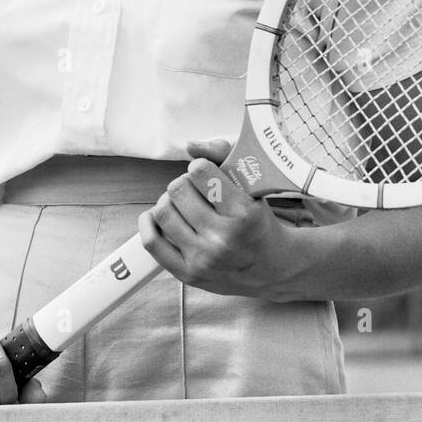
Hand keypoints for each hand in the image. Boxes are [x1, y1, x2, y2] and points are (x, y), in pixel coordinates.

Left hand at [137, 139, 294, 298]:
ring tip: (183, 203)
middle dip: (185, 182)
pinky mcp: (188, 274)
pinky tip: (159, 216)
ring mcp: (203, 259)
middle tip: (196, 189)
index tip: (206, 172)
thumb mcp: (254, 187)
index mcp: (243, 213)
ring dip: (170, 201)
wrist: (272, 269)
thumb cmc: (260, 223)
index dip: (201, 167)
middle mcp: (222, 238)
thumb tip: (190, 146)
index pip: (200, 172)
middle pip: (178, 189)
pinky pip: (152, 242)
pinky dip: (149, 223)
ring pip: (163, 211)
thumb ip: (224, 156)